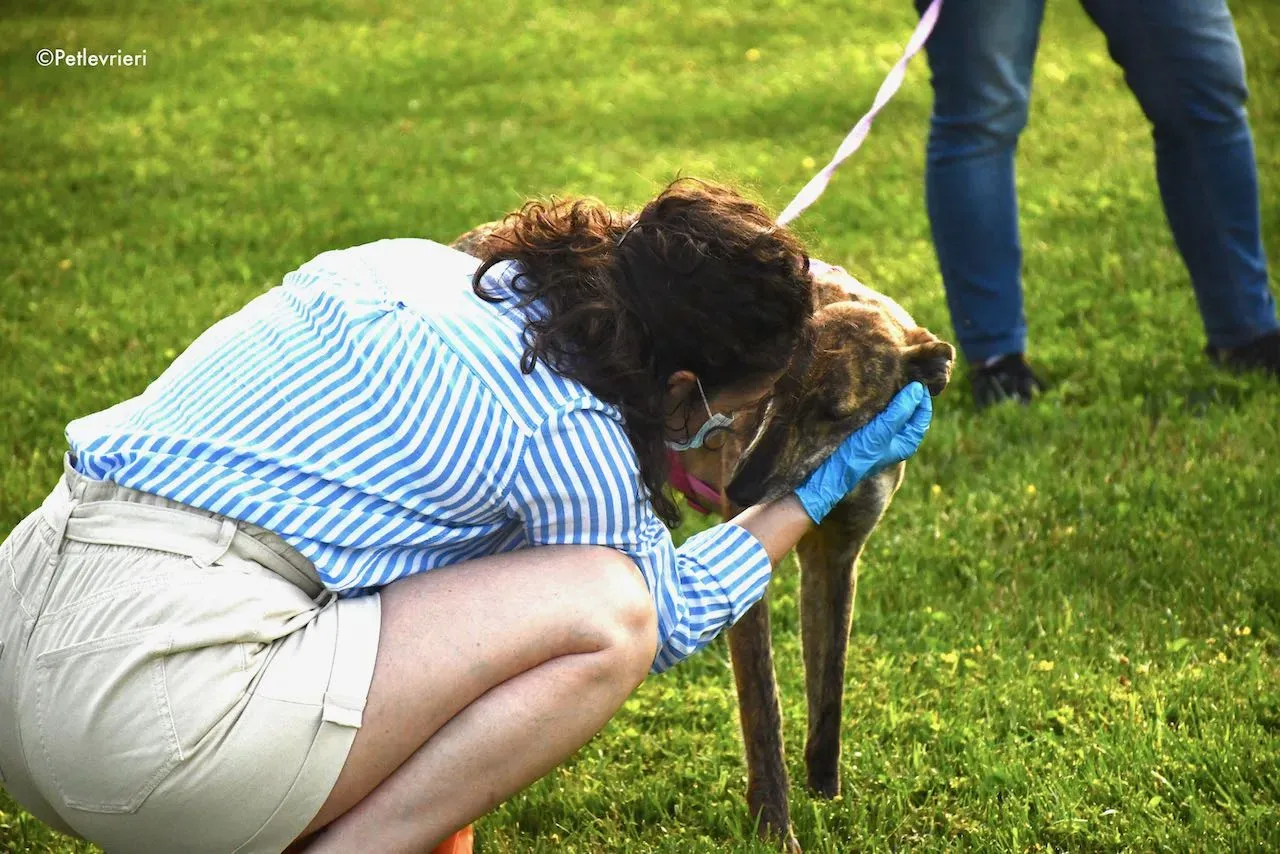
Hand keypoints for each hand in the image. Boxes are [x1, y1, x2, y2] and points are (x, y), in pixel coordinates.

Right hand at [793, 382, 932, 522]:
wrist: (827, 473)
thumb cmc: (855, 454)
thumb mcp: (880, 432)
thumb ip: (900, 412)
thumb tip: (917, 389)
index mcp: (906, 443)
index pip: (922, 416)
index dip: (922, 397)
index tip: (915, 379)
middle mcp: (896, 441)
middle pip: (909, 413)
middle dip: (908, 395)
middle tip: (901, 374)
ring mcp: (881, 438)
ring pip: (894, 413)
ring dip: (893, 398)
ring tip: (887, 379)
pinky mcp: (866, 435)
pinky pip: (879, 415)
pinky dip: (880, 403)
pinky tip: (872, 392)